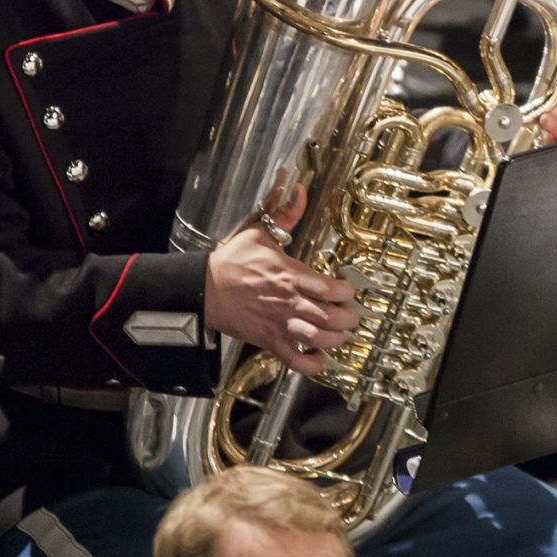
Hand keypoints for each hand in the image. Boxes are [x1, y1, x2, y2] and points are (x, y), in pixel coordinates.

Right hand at [204, 184, 358, 375]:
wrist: (205, 289)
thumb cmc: (232, 262)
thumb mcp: (260, 232)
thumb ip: (285, 215)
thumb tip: (301, 191)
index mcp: (291, 275)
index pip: (331, 289)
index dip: (347, 292)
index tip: (349, 290)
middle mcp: (290, 302)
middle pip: (332, 317)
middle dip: (349, 318)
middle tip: (351, 315)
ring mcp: (280, 324)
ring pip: (319, 339)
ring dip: (336, 340)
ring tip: (340, 334)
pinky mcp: (270, 340)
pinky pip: (296, 361)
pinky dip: (312, 365)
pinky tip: (319, 358)